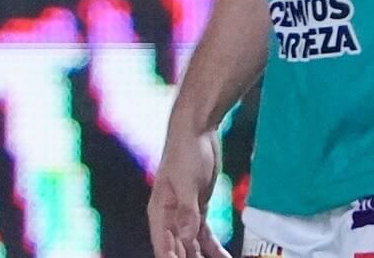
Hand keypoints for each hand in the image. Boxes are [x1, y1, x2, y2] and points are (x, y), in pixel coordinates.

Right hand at [148, 127, 229, 257]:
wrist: (196, 129)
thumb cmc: (185, 151)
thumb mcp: (187, 182)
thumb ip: (187, 211)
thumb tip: (186, 239)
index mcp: (160, 211)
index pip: (163, 248)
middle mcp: (170, 217)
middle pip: (178, 251)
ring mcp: (184, 214)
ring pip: (192, 247)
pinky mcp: (199, 209)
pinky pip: (204, 236)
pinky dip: (213, 250)